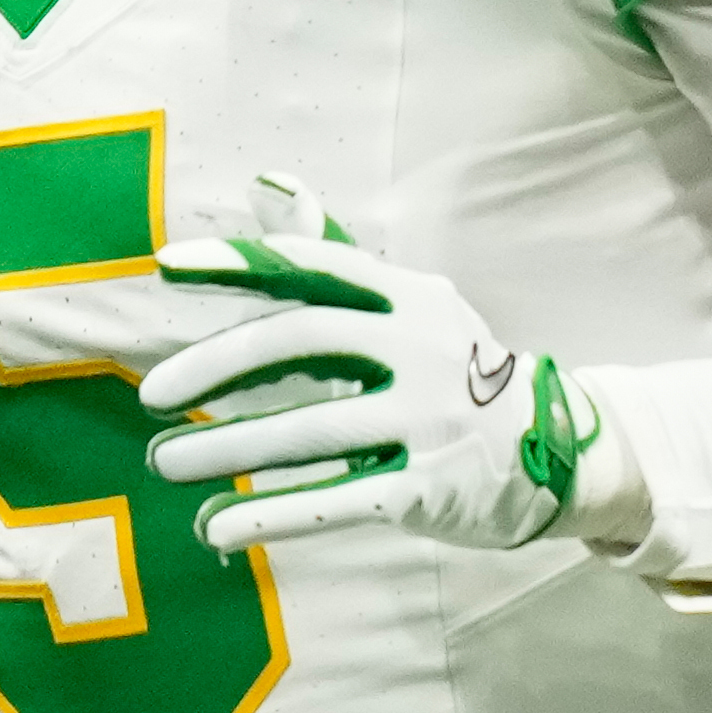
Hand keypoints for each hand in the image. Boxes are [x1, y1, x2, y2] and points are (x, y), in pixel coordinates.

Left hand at [135, 185, 602, 557]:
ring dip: (227, 448)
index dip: (241, 263)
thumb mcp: (409, 304)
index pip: (314, 266)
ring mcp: (426, 418)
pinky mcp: (428, 487)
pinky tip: (214, 524)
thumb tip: (266, 188)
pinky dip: (270, 514)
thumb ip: (333, 256)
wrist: (559, 448)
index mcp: (408, 295)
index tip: (168, 264)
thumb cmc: (456, 369)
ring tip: (164, 462)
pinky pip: (335, 501)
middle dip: (217, 366)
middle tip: (152, 395)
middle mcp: (419, 348)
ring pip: (310, 431)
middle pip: (302, 342)